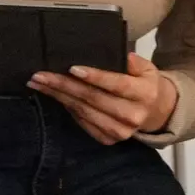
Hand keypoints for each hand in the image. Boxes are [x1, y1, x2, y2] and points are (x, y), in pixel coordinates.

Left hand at [29, 53, 178, 144]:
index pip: (117, 85)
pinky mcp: (109, 140)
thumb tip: (116, 54)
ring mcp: (120, 131)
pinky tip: (54, 96)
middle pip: (94, 99)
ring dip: (59, 96)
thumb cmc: (144, 84)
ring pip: (84, 111)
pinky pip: (82, 122)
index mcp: (145, 94)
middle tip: (41, 74)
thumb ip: (133, 61)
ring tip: (39, 83)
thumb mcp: (147, 68)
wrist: (155, 112)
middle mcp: (133, 116)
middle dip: (64, 85)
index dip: (95, 77)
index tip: (72, 68)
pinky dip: (67, 107)